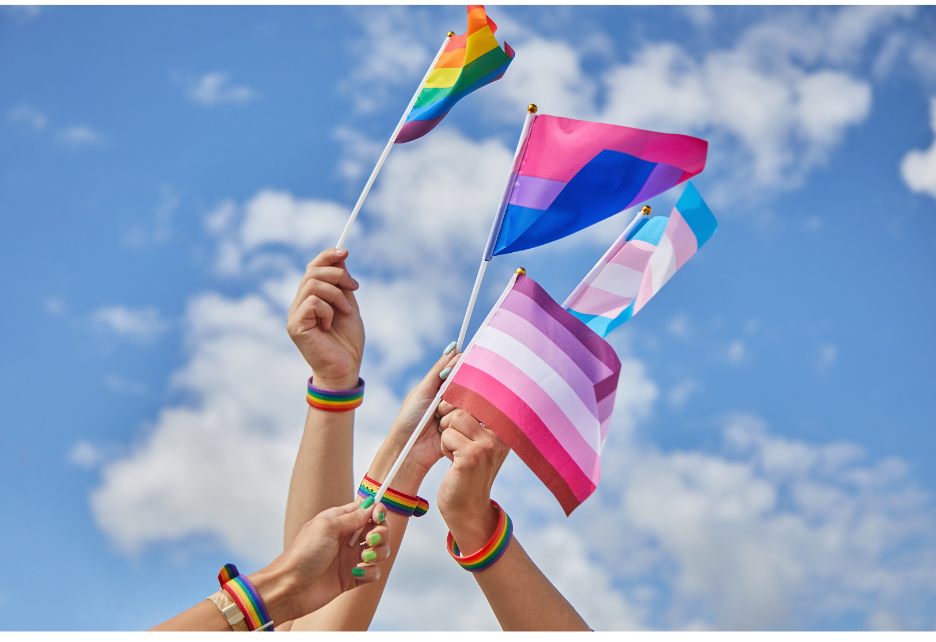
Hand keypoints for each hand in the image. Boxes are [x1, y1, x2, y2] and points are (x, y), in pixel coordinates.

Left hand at [249, 499, 389, 624]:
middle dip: (382, 533)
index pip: (367, 510)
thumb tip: (371, 506)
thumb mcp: (327, 527)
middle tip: (371, 540)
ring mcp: (350, 558)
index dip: (377, 511)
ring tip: (363, 559)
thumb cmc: (303, 554)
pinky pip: (373, 573)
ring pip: (380, 551)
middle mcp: (347, 538)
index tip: (378, 517)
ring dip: (379, 553)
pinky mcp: (351, 578)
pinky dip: (370, 573)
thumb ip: (352, 517)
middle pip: (378, 529)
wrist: (289, 588)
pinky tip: (356, 574)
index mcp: (339, 521)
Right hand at [287, 248, 363, 389]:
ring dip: (336, 294)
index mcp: (311, 298)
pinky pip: (312, 302)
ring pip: (312, 284)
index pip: (313, 268)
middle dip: (337, 274)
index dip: (327, 256)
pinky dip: (327, 309)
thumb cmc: (347, 342)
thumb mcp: (348, 305)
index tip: (346, 252)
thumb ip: (342, 283)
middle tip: (354, 287)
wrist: (345, 368)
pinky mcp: (295, 326)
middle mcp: (299, 304)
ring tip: (345, 311)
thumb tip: (340, 255)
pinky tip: (330, 325)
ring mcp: (295, 315)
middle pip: (312, 271)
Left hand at [366, 345, 461, 492]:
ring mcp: (459, 413)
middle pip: (468, 386)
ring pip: (470, 404)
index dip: (463, 368)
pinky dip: (457, 424)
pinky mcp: (465, 429)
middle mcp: (453, 397)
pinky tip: (444, 430)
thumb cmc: (410, 420)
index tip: (460, 373)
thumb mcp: (422, 392)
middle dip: (452, 398)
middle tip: (437, 408)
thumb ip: (439, 371)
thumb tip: (453, 346)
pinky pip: (472, 421)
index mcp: (442, 385)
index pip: (461, 369)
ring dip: (453, 413)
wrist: (409, 451)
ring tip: (438, 422)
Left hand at [436, 402, 509, 554]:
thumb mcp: (480, 441)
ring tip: (456, 452)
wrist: (466, 509)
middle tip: (455, 436)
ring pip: (454, 417)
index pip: (486, 394)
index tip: (458, 407)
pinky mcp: (473, 455)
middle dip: (451, 415)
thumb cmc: (466, 471)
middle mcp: (502, 434)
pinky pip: (448, 434)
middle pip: (466, 402)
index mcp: (505, 426)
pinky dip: (444, 446)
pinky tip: (454, 462)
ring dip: (447, 434)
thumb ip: (479, 414)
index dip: (466, 395)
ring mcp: (489, 444)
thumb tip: (465, 377)